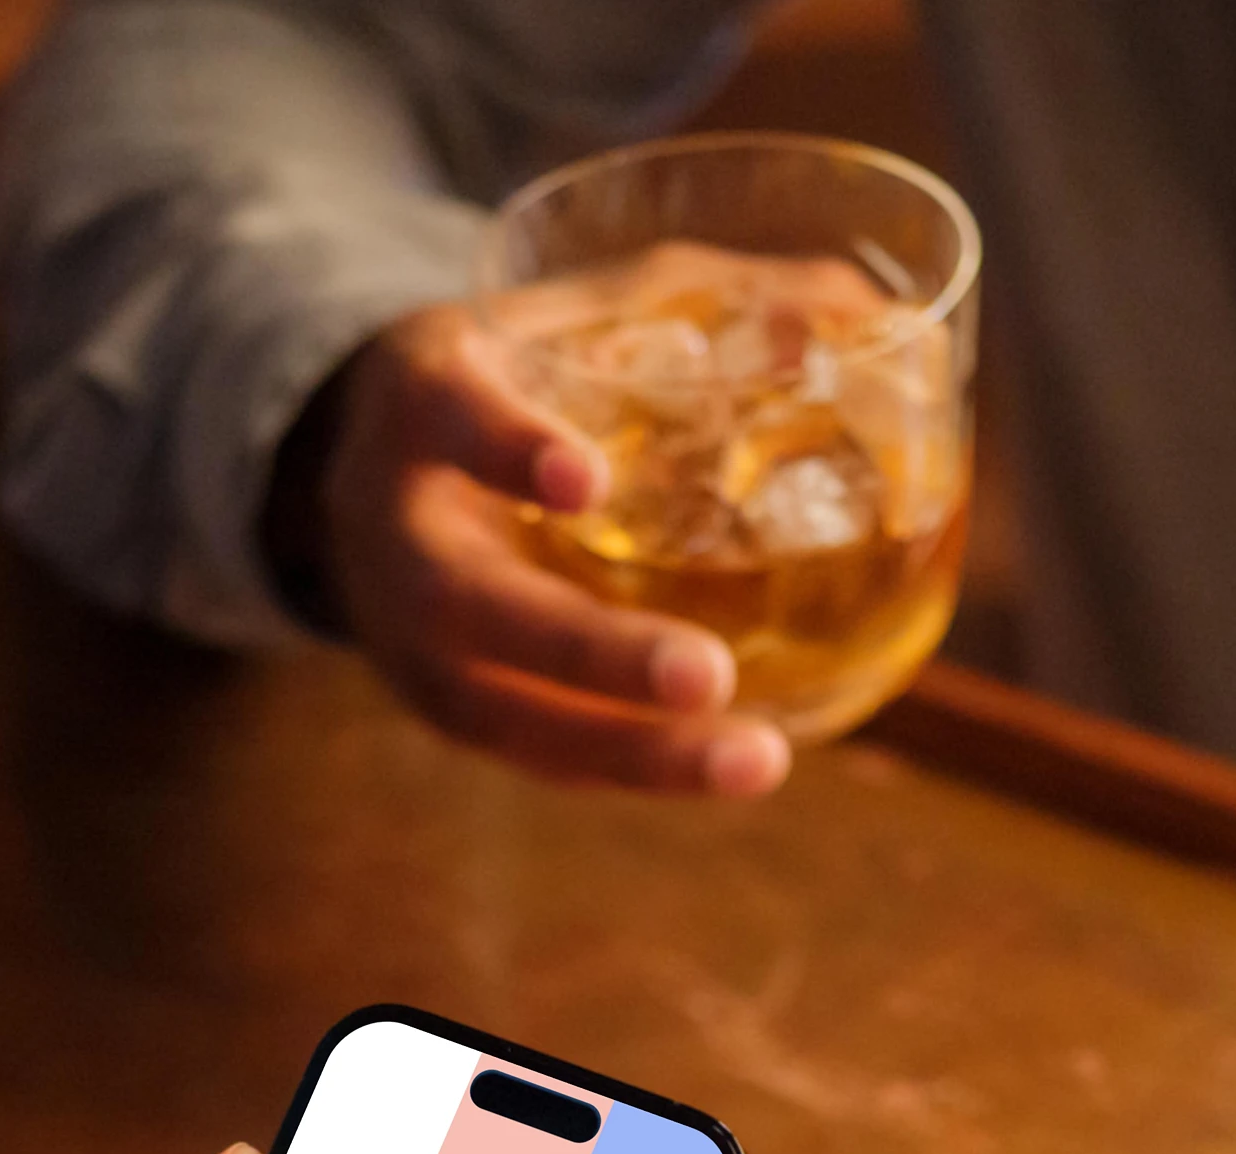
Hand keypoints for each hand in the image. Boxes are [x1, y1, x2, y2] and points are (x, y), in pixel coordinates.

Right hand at [295, 287, 795, 797]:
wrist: (367, 474)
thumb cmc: (507, 380)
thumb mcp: (564, 316)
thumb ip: (693, 305)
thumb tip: (868, 314)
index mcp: (422, 403)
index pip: (454, 418)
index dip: (510, 449)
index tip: (583, 481)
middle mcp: (397, 531)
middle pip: (475, 607)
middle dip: (591, 651)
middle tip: (705, 676)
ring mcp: (411, 639)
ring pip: (509, 714)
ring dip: (635, 750)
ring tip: (757, 760)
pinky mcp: (451, 707)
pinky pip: (542, 754)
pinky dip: (638, 766)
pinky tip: (735, 765)